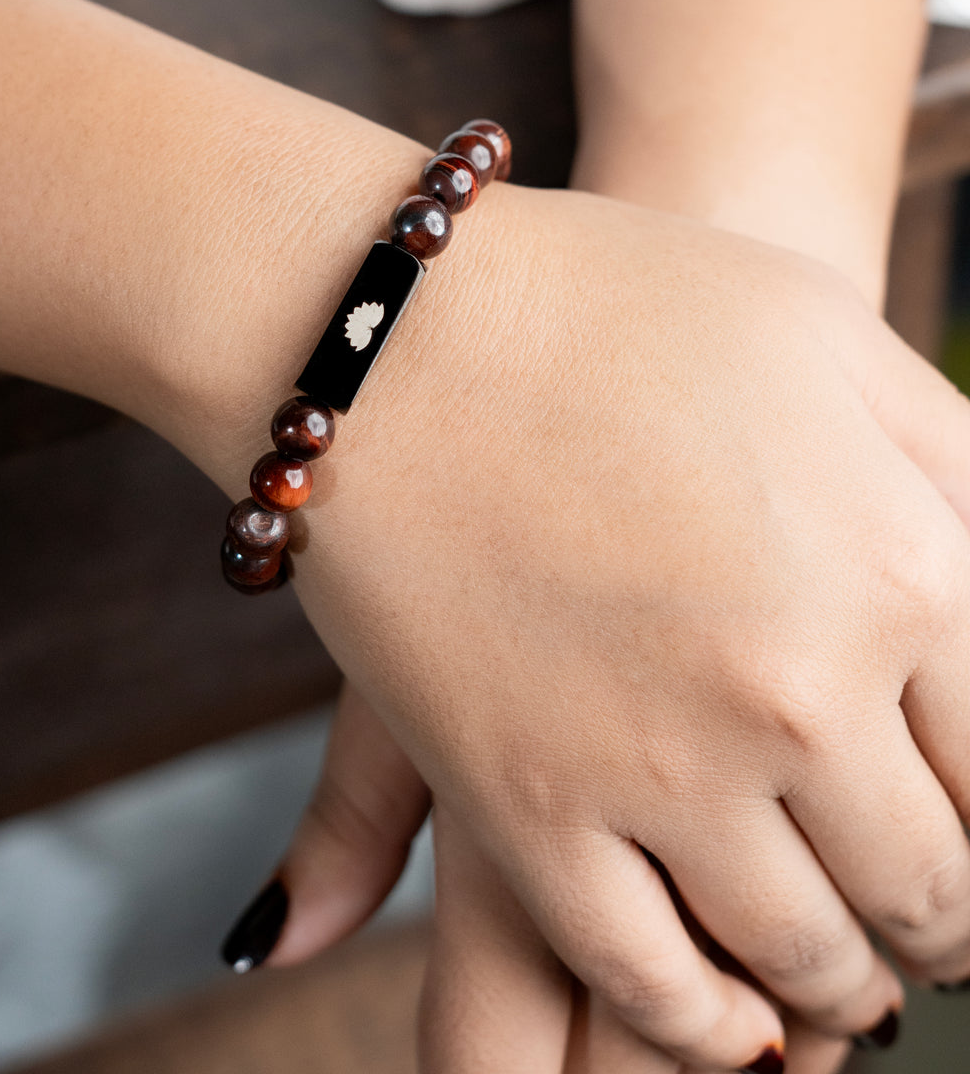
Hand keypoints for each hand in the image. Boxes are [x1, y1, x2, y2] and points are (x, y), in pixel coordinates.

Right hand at [285, 183, 969, 1068]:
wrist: (393, 328)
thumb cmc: (615, 305)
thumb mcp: (825, 342)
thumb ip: (952, 475)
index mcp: (897, 568)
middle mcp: (795, 691)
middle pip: (929, 889)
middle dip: (943, 921)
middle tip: (928, 924)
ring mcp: (654, 763)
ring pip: (801, 956)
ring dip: (842, 981)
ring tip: (839, 972)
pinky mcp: (519, 810)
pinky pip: (646, 980)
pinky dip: (704, 1026)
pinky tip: (725, 1023)